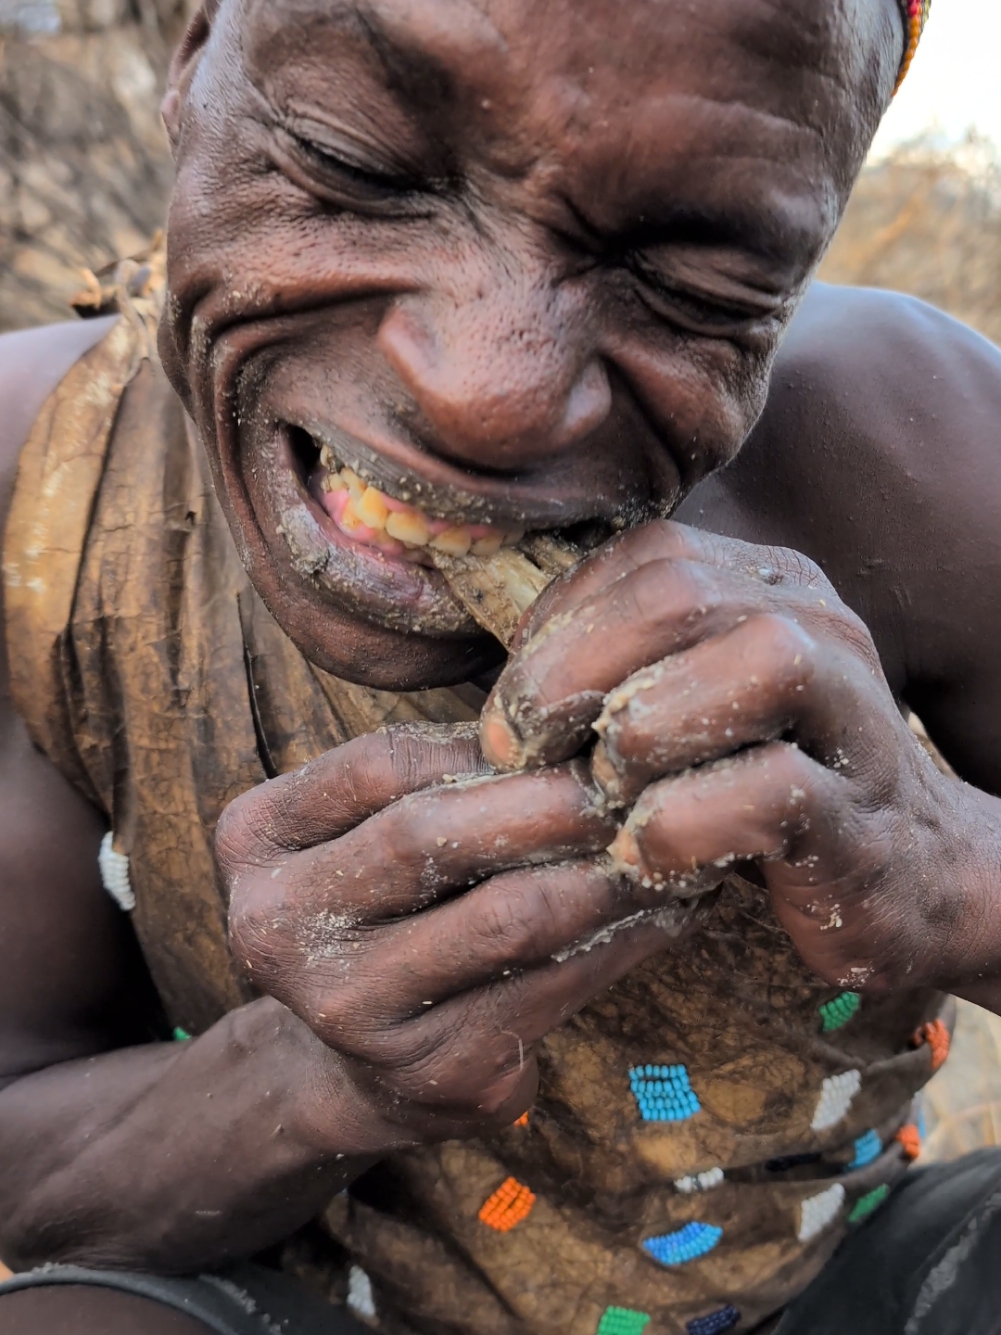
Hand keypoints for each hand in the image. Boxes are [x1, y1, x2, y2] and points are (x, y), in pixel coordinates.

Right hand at [217, 724, 694, 1150]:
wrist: (358, 1063)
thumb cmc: (388, 906)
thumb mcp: (373, 825)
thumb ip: (439, 771)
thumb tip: (578, 712)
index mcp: (255, 841)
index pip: (379, 763)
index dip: (486, 742)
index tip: (575, 724)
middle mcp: (275, 928)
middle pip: (430, 837)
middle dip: (553, 801)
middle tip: (636, 777)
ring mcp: (346, 1012)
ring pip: (505, 919)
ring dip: (605, 872)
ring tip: (667, 838)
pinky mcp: (429, 1073)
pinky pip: (549, 989)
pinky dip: (621, 941)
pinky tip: (666, 911)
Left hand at [480, 520, 977, 995]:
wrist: (892, 876)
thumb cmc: (750, 788)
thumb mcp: (679, 707)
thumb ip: (614, 667)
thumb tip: (502, 681)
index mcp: (769, 584)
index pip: (647, 557)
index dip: (557, 625)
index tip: (512, 708)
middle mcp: (819, 625)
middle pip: (680, 595)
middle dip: (569, 674)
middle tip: (520, 749)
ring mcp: (852, 713)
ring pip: (747, 668)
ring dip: (636, 743)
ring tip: (607, 799)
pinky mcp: (856, 814)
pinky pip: (763, 793)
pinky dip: (676, 828)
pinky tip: (649, 854)